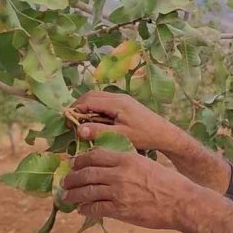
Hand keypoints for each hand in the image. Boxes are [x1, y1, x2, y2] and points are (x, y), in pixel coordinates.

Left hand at [61, 148, 199, 230]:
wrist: (181, 202)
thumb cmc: (168, 183)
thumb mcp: (146, 163)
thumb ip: (128, 164)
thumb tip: (111, 166)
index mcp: (126, 159)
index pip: (95, 156)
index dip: (80, 160)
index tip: (73, 164)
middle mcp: (119, 174)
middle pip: (86, 173)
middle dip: (71, 178)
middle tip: (65, 181)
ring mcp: (118, 192)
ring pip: (87, 191)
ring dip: (73, 194)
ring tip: (67, 197)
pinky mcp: (120, 210)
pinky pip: (95, 208)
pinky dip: (85, 208)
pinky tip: (81, 209)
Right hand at [72, 91, 187, 153]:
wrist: (164, 133)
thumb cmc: (145, 136)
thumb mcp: (121, 136)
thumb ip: (100, 131)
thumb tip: (78, 130)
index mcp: (116, 102)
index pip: (88, 100)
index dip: (75, 110)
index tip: (67, 122)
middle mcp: (118, 97)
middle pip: (91, 95)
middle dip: (78, 107)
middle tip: (71, 123)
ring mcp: (121, 99)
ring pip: (97, 97)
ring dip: (86, 108)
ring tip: (80, 124)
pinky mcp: (124, 103)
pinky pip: (104, 102)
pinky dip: (95, 109)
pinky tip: (94, 122)